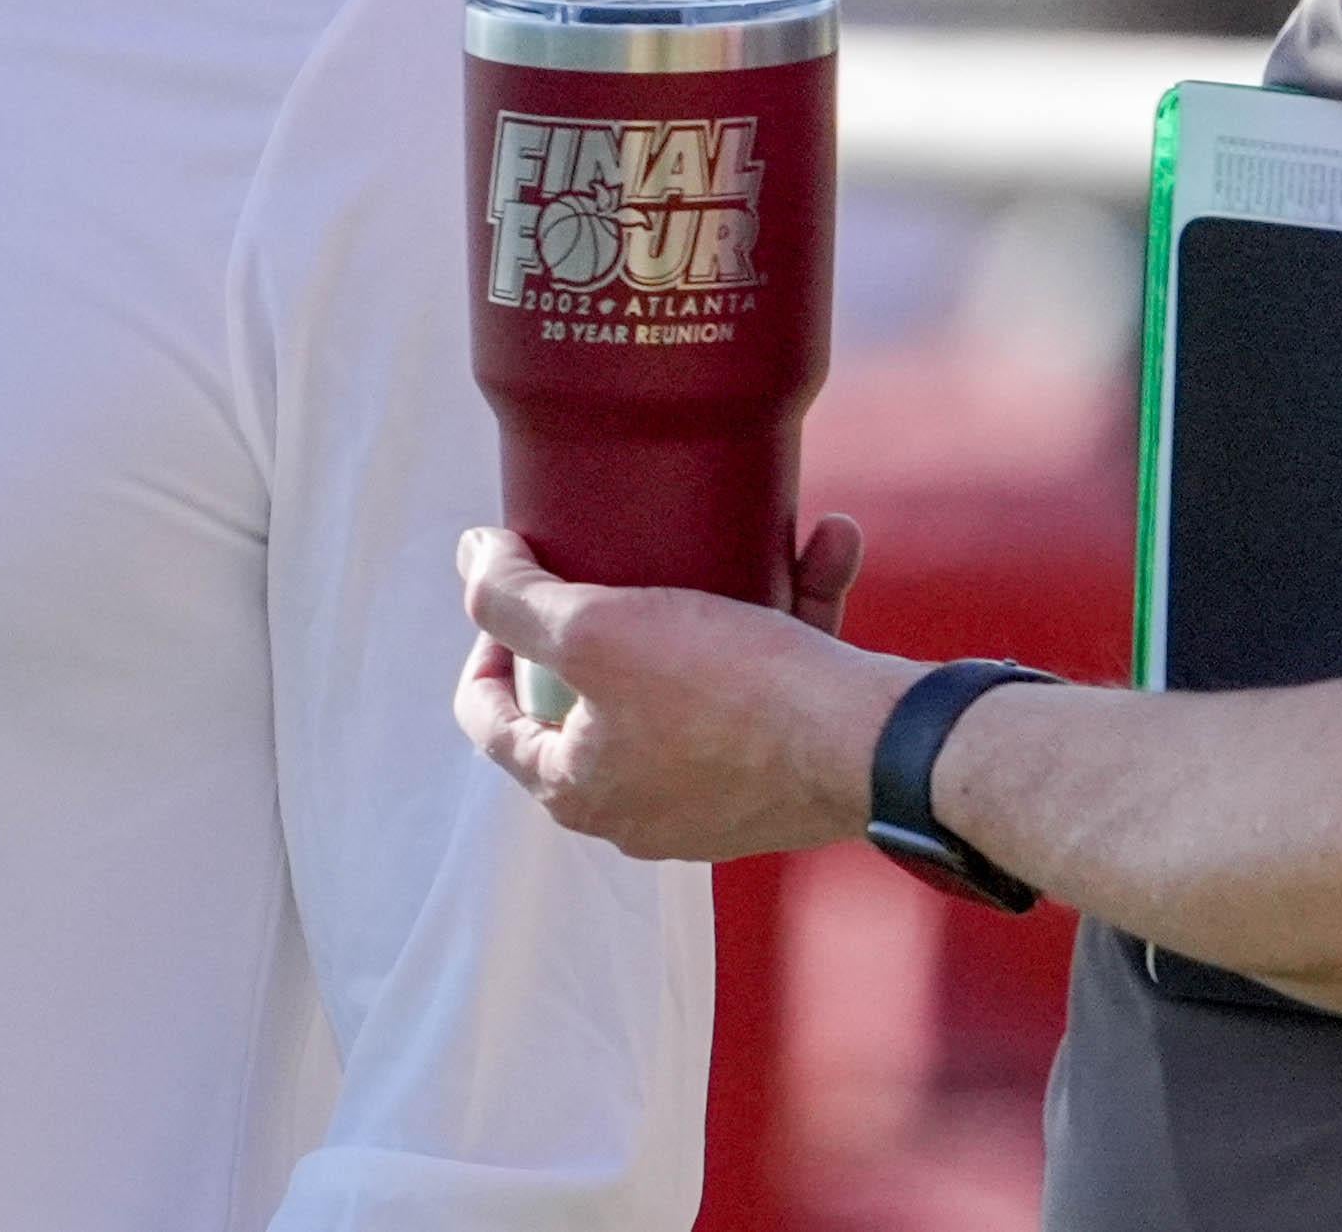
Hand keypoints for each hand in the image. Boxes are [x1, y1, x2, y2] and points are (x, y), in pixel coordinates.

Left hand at [453, 521, 923, 861]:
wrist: (871, 747)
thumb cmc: (727, 696)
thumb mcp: (594, 632)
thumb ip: (513, 599)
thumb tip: (470, 557)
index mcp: (574, 789)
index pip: (491, 716)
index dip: (488, 638)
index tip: (521, 577)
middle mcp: (635, 808)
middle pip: (587, 694)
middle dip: (605, 608)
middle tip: (617, 553)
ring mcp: (711, 794)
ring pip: (686, 676)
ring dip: (711, 596)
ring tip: (729, 533)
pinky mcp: (779, 772)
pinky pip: (765, 683)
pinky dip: (786, 615)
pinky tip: (819, 547)